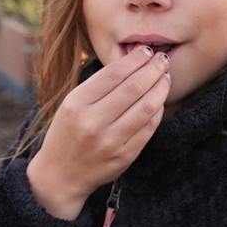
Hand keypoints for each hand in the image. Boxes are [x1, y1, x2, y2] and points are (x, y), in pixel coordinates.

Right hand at [26, 46, 170, 218]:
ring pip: (146, 107)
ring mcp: (110, 141)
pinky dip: (158, 111)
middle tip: (162, 60)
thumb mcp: (72, 104)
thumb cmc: (67, 133)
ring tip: (166, 77)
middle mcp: (92, 121)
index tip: (147, 51)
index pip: (113, 74)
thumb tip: (132, 63)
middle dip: (153, 70)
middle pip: (133, 88)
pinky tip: (160, 100)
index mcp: (77, 103)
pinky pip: (149, 128)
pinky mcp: (124, 156)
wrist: (60, 175)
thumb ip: (98, 86)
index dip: (134, 59)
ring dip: (160, 88)